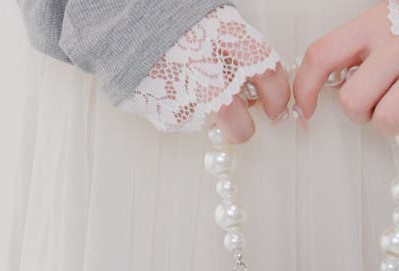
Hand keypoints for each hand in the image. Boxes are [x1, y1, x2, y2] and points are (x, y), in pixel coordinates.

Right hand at [124, 5, 289, 139]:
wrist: (121, 12)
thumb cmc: (171, 13)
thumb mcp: (211, 17)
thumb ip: (236, 50)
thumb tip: (256, 84)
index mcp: (228, 37)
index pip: (269, 77)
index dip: (277, 100)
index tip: (276, 109)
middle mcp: (208, 70)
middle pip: (239, 126)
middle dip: (241, 129)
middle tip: (239, 122)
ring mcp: (181, 94)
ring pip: (206, 126)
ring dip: (204, 114)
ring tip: (187, 85)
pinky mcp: (158, 108)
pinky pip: (177, 118)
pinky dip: (176, 107)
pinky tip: (166, 83)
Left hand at [292, 2, 398, 160]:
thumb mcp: (387, 16)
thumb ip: (358, 45)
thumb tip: (325, 81)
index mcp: (375, 26)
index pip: (323, 56)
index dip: (306, 89)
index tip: (305, 110)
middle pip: (353, 100)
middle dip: (357, 114)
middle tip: (373, 107)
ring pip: (387, 121)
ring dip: (390, 129)